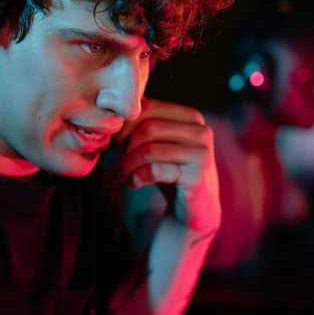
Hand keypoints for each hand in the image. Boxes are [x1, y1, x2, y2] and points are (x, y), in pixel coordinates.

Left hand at [114, 98, 220, 234]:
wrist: (196, 207)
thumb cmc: (171, 171)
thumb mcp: (158, 144)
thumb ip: (143, 125)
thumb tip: (111, 110)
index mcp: (191, 117)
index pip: (150, 107)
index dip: (126, 124)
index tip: (115, 142)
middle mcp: (201, 131)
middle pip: (149, 128)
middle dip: (126, 147)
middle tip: (115, 162)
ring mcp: (201, 154)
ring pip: (151, 150)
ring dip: (129, 164)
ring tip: (123, 174)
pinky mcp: (196, 177)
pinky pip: (155, 170)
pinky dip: (137, 177)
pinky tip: (133, 183)